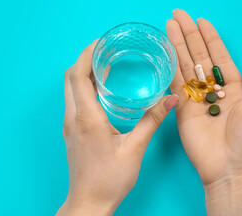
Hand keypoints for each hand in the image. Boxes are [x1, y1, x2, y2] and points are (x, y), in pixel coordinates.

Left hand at [57, 40, 179, 215]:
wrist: (88, 202)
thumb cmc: (109, 180)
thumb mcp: (135, 149)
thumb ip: (152, 121)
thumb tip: (172, 99)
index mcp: (86, 117)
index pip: (77, 76)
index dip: (86, 54)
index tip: (101, 42)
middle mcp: (72, 118)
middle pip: (70, 78)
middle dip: (85, 59)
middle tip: (105, 49)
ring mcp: (69, 125)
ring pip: (70, 89)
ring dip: (84, 73)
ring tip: (106, 63)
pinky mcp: (71, 132)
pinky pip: (74, 101)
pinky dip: (84, 88)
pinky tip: (102, 89)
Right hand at [166, 9, 241, 214]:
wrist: (231, 168)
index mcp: (234, 88)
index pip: (219, 56)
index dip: (210, 37)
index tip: (200, 21)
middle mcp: (213, 90)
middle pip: (199, 56)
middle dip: (188, 35)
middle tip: (177, 16)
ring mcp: (196, 99)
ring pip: (185, 66)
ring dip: (177, 45)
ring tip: (168, 26)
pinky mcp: (181, 109)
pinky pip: (175, 84)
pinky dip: (170, 67)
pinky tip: (165, 52)